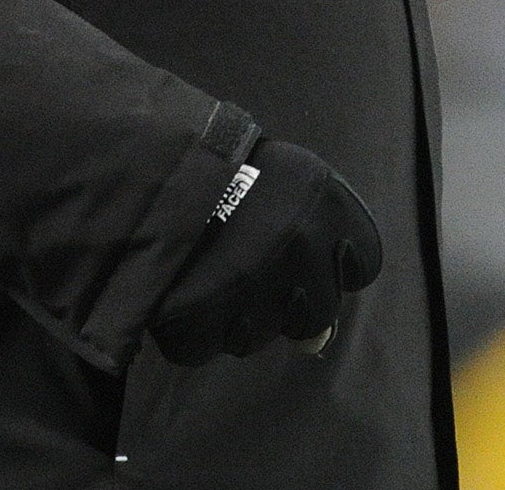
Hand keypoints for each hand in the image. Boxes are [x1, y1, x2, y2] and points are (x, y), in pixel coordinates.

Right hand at [147, 138, 382, 364]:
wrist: (140, 158)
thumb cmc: (221, 162)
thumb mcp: (286, 178)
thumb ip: (321, 240)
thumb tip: (318, 339)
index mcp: (328, 203)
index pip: (365, 263)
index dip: (332, 265)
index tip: (304, 256)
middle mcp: (301, 247)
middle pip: (315, 315)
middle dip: (284, 301)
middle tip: (247, 267)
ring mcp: (253, 286)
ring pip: (257, 336)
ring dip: (235, 316)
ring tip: (208, 270)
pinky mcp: (201, 317)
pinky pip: (203, 347)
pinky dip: (190, 328)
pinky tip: (180, 288)